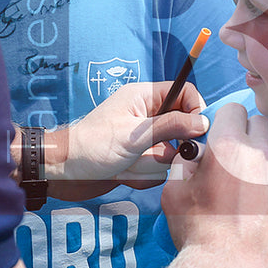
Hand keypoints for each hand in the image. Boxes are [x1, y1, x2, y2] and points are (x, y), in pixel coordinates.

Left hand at [52, 81, 208, 190]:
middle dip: (167, 147)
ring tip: (128, 165)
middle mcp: (146, 115)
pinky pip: (157, 168)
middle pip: (181, 127)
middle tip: (153, 154)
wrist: (64, 172)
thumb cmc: (93, 146)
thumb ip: (171, 126)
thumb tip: (203, 122)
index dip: (195, 110)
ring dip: (151, 164)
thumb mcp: (135, 135)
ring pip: (170, 152)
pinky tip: (123, 174)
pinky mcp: (139, 158)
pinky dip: (143, 174)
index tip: (197, 132)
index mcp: (144, 97)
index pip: (185, 93)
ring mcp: (143, 138)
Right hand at [161, 104, 267, 267]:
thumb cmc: (197, 232)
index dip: (226, 125)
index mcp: (228, 144)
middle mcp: (262, 151)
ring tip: (253, 189)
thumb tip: (196, 153)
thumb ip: (185, 162)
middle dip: (249, 137)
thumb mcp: (174, 192)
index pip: (234, 110)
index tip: (222, 142)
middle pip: (261, 124)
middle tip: (237, 163)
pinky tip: (267, 208)